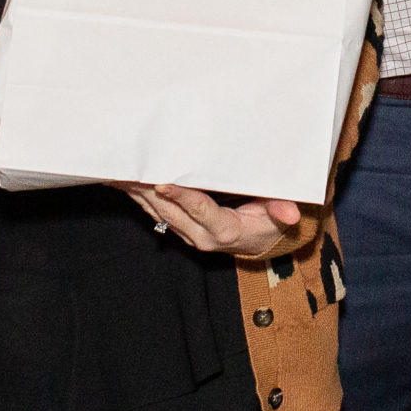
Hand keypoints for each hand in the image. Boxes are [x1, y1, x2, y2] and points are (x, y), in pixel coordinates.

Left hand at [123, 183, 302, 258]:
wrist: (260, 242)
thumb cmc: (269, 220)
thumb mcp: (279, 214)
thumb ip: (281, 210)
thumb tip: (292, 215)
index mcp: (225, 230)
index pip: (200, 210)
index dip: (181, 197)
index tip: (163, 183)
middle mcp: (201, 236)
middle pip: (170, 211)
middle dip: (148, 190)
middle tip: (130, 168)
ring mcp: (187, 235)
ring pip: (157, 213)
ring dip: (137, 193)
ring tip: (119, 171)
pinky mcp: (179, 230)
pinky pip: (154, 214)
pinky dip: (138, 197)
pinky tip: (124, 181)